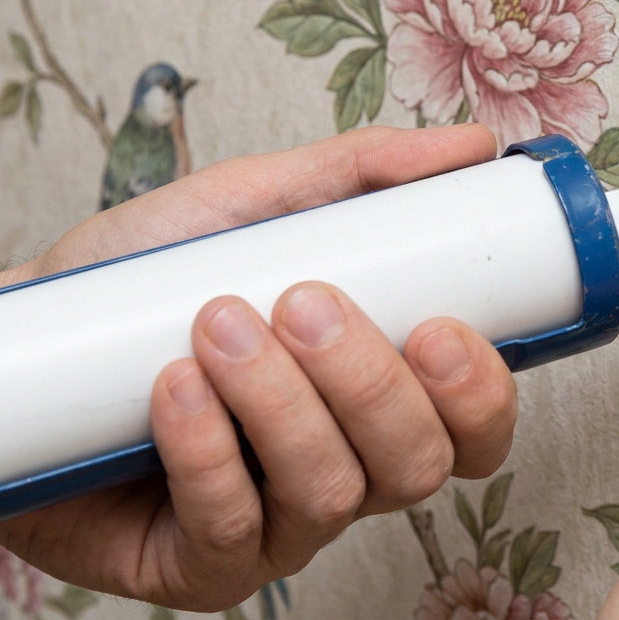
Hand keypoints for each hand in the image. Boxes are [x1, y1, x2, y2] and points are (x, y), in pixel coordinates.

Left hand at [0, 126, 519, 612]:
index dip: (479, 393)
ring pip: (331, 494)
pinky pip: (234, 527)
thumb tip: (468, 146)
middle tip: (303, 304)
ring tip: (217, 325)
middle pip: (418, 465)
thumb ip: (359, 175)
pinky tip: (173, 389)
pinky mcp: (203, 567)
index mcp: (379, 399)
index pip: (475, 429)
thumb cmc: (140, 285)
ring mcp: (279, 526)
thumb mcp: (253, 206)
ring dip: (279, 403)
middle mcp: (348, 468)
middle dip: (369, 385)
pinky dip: (207, 450)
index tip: (440, 327)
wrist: (17, 338)